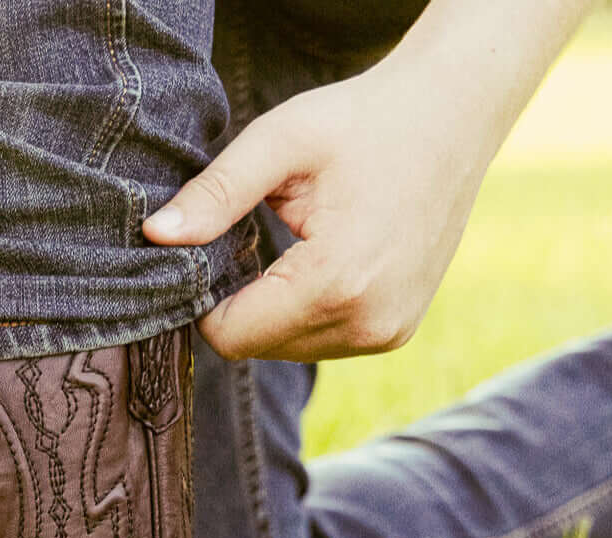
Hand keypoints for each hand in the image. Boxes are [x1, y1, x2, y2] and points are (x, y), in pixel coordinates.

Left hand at [143, 61, 491, 363]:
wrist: (454, 113)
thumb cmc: (364, 119)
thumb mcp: (281, 143)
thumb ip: (215, 195)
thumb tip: (156, 236)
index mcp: (337, 283)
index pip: (232, 336)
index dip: (206, 302)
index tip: (211, 251)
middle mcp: (367, 323)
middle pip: (258, 347)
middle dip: (242, 303)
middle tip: (255, 237)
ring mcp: (387, 334)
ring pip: (288, 349)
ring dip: (275, 309)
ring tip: (298, 244)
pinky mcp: (396, 333)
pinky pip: (322, 341)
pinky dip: (306, 311)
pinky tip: (321, 261)